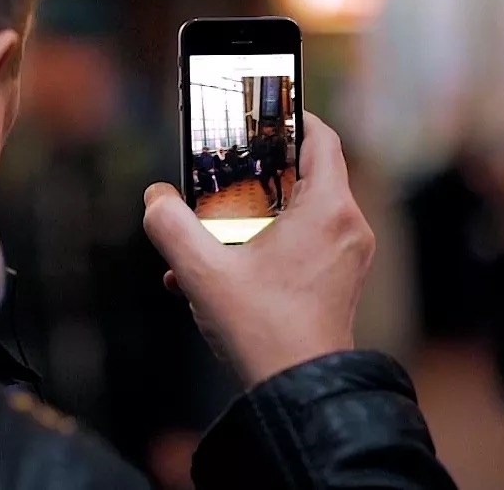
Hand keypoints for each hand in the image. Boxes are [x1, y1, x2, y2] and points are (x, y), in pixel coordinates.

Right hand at [143, 112, 374, 387]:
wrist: (298, 391)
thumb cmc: (263, 330)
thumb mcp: (202, 271)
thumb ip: (170, 225)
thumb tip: (155, 199)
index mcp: (328, 210)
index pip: (321, 138)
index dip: (293, 117)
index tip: (264, 112)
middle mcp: (348, 227)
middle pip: (308, 174)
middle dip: (261, 173)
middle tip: (226, 170)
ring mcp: (347, 257)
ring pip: (302, 213)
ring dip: (257, 215)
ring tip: (213, 230)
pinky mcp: (338, 282)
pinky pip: (303, 245)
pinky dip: (267, 244)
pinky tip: (220, 270)